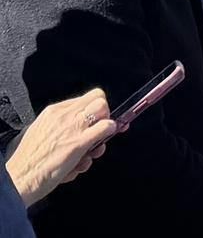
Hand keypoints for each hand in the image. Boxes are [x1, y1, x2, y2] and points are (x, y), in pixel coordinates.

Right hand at [5, 90, 113, 205]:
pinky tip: (96, 148)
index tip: (97, 120)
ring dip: (105, 128)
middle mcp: (64, 116)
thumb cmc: (25, 162)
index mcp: (53, 112)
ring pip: (104, 110)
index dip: (94, 110)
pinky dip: (108, 134)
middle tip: (98, 131)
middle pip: (99, 99)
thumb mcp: (36, 132)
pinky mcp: (79, 143)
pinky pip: (106, 127)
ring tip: (93, 148)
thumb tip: (70, 128)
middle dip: (103, 115)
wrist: (17, 181)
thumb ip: (54, 126)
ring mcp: (73, 127)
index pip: (85, 99)